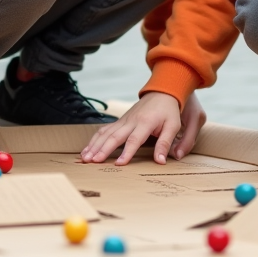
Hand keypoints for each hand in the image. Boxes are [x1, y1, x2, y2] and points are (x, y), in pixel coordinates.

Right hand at [81, 92, 206, 164]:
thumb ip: (165, 143)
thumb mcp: (172, 126)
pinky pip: (104, 130)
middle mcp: (131, 121)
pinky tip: (87, 149)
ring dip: (94, 145)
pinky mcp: (119, 121)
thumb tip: (160, 161)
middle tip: (92, 161)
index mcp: (145, 123)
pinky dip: (94, 140)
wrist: (161, 92)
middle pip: (114, 137)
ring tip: (84, 158)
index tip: (118, 164)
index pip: (134, 140)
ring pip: (105, 133)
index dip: (126, 152)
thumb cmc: (168, 111)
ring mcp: (123, 120)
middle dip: (102, 149)